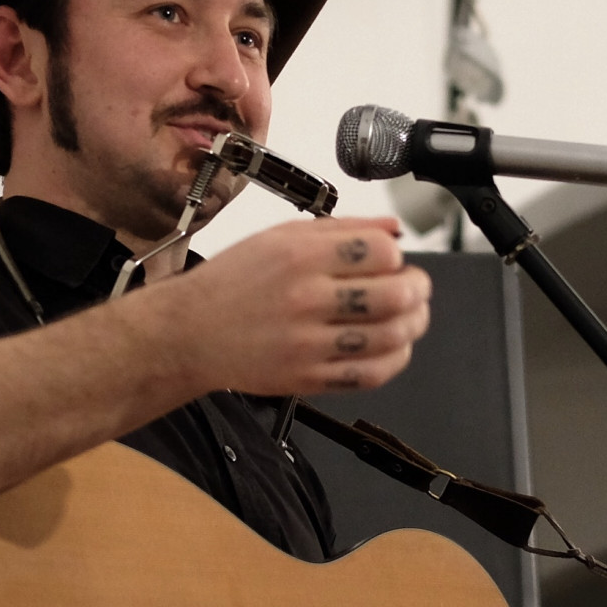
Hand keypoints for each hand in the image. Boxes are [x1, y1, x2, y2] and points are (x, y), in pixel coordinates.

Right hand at [146, 216, 432, 397]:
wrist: (189, 333)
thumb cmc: (233, 282)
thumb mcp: (281, 236)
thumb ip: (343, 229)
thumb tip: (394, 228)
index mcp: (300, 255)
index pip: (382, 251)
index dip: (397, 254)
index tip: (392, 259)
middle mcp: (305, 298)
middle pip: (395, 295)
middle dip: (417, 289)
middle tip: (413, 287)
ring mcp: (308, 343)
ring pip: (391, 337)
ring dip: (413, 324)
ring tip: (408, 316)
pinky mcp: (308, 378)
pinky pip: (371, 374)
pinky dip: (394, 359)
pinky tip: (391, 346)